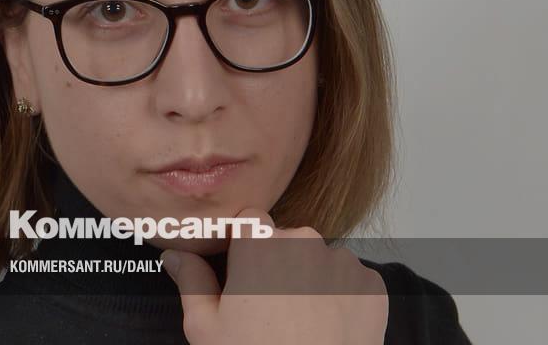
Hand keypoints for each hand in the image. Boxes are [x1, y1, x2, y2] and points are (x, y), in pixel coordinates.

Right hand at [161, 208, 388, 343]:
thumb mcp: (207, 327)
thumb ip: (192, 282)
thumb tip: (175, 255)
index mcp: (261, 242)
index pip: (250, 219)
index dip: (243, 245)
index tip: (241, 272)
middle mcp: (306, 240)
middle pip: (287, 240)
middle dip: (278, 264)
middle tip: (269, 309)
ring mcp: (344, 262)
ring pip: (320, 261)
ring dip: (311, 281)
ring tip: (301, 324)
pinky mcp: (372, 285)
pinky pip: (350, 282)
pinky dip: (341, 299)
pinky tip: (328, 328)